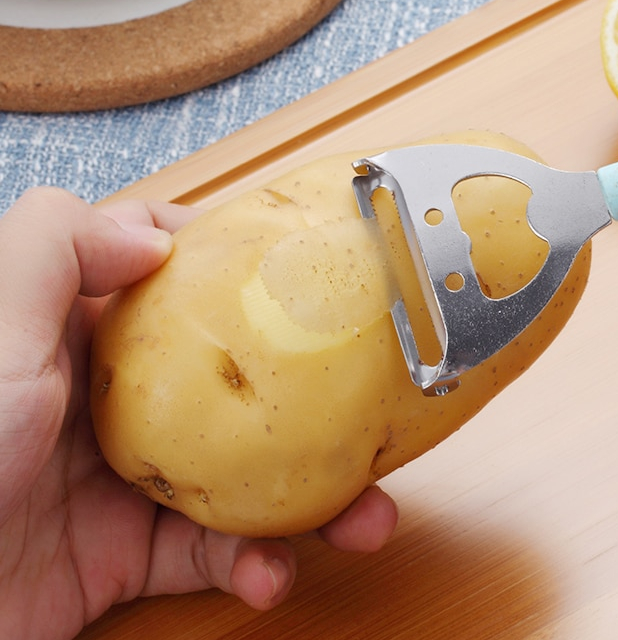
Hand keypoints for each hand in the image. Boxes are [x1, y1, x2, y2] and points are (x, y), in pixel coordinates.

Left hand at [0, 188, 397, 639]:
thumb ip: (54, 247)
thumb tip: (157, 235)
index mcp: (79, 337)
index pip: (168, 281)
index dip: (233, 270)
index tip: (298, 276)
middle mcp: (114, 403)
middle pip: (235, 385)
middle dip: (311, 399)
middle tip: (370, 409)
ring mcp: (131, 480)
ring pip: (247, 476)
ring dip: (316, 502)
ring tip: (366, 519)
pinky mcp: (134, 554)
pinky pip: (217, 554)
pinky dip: (255, 566)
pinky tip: (274, 575)